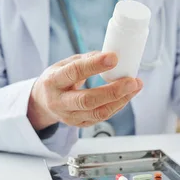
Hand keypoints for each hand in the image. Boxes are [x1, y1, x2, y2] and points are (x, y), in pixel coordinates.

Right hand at [27, 52, 142, 130]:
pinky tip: (126, 95)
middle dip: (113, 91)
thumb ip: (86, 60)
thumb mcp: (64, 64)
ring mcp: (69, 116)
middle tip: (132, 81)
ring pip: (98, 113)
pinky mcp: (79, 125)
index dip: (94, 65)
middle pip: (87, 100)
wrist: (43, 102)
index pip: (74, 72)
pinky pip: (102, 117)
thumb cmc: (58, 79)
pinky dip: (117, 106)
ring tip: (135, 86)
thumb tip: (110, 55)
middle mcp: (59, 102)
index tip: (113, 58)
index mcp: (53, 81)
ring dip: (121, 100)